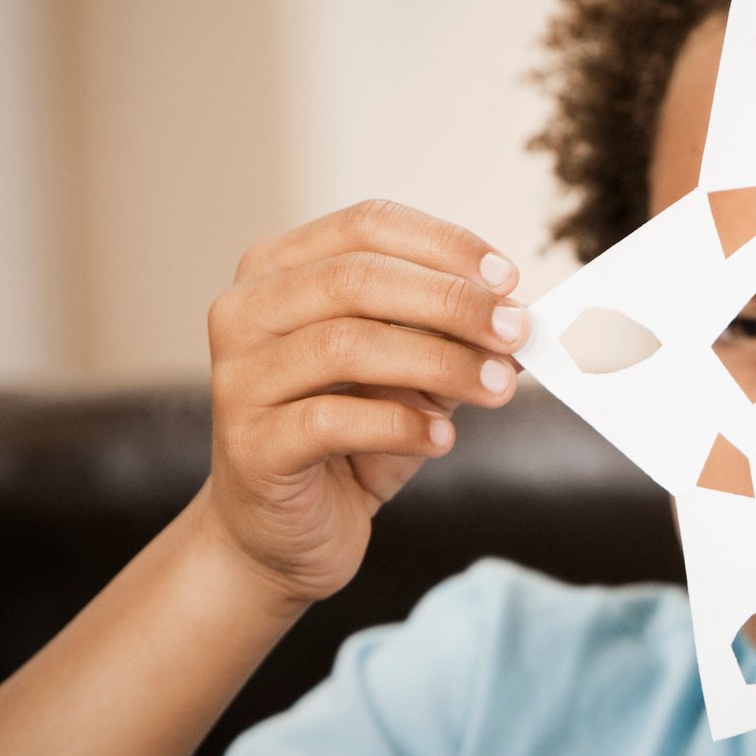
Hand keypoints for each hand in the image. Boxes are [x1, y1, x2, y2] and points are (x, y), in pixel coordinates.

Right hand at [197, 199, 526, 605]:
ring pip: (347, 345)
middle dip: (451, 303)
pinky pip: (333, 421)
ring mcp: (239, 379)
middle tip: (516, 333)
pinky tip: (442, 438)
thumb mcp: (409, 373)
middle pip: (357, 279)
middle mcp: (246, 312)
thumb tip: (516, 318)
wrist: (285, 530)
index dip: (444, 245)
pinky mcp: (250, 447)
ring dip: (440, 362)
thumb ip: (449, 336)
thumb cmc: (349, 435)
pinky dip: (402, 425)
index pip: (367, 225)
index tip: (508, 279)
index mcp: (279, 269)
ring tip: (497, 388)